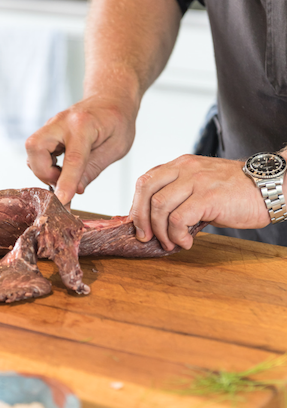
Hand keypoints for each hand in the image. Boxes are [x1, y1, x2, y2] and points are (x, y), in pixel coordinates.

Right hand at [25, 96, 136, 205]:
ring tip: (63, 174)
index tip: (61, 201)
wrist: (110, 98)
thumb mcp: (115, 148)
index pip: (72, 158)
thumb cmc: (117, 121)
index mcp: (84, 124)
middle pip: (35, 148)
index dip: (65, 182)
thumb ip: (93, 169)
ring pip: (32, 150)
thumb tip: (74, 191)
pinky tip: (60, 166)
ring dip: (43, 168)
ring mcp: (51, 124)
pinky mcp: (47, 131)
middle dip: (43, 171)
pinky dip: (44, 163)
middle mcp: (61, 122)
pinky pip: (35, 150)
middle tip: (62, 180)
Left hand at [129, 155, 269, 250]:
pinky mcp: (208, 197)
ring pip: (159, 206)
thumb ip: (179, 195)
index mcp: (180, 165)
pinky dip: (177, 235)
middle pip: (145, 190)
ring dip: (160, 231)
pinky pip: (178, 219)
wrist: (271, 188)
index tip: (138, 225)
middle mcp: (185, 168)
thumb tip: (154, 220)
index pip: (145, 181)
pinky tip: (186, 242)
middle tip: (146, 237)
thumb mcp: (201, 185)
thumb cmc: (236, 191)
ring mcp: (197, 181)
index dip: (137, 205)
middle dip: (141, 218)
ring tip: (170, 243)